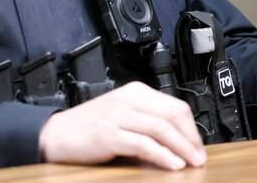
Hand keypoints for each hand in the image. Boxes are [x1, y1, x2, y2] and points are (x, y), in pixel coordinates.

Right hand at [38, 81, 206, 169]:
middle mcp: (128, 99)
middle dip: (190, 138)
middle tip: (199, 157)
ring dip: (181, 147)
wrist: (57, 133)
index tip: (198, 145)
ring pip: (161, 128)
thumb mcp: (122, 116)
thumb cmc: (89, 126)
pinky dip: (161, 155)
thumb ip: (146, 123)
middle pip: (172, 114)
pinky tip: (171, 164)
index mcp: (135, 91)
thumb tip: (177, 143)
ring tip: (191, 162)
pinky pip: (143, 143)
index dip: (191, 128)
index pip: (174, 105)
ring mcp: (119, 115)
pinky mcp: (110, 134)